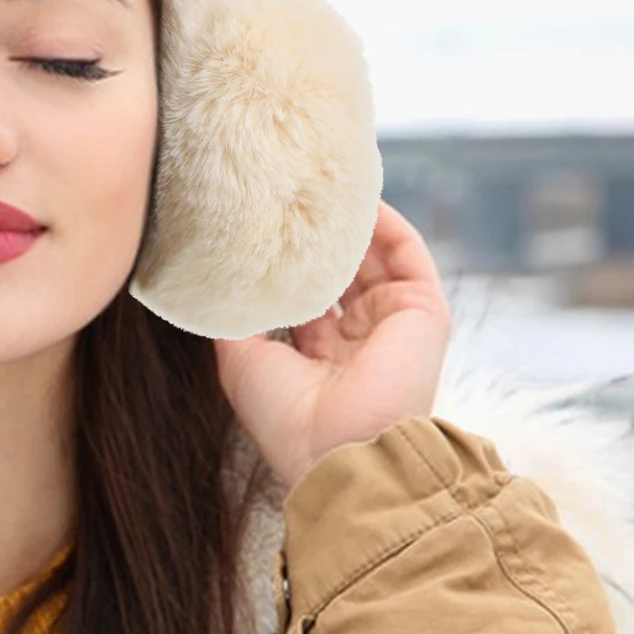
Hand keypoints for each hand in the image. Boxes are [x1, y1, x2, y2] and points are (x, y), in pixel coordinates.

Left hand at [212, 200, 451, 491]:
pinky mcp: (423, 310)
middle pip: (338, 269)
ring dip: (349, 221)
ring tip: (319, 182)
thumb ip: (231, 319)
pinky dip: (385, 221)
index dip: (283, 260)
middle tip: (288, 192)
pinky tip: (355, 195)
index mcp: (317, 356)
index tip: (257, 225)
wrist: (340, 451)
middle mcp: (356, 337)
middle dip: (316, 234)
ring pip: (373, 254)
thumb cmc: (286, 419)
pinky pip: (406, 250)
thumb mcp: (242, 361)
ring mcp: (391, 322)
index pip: (302, 293)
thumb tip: (209, 282)